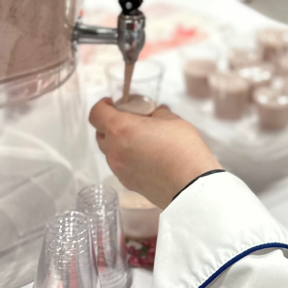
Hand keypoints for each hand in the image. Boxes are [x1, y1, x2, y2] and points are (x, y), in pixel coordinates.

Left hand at [89, 100, 220, 208]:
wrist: (190, 185)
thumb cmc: (183, 149)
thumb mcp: (172, 120)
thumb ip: (156, 113)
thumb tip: (154, 113)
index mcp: (121, 130)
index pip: (96, 114)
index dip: (102, 105)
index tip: (112, 103)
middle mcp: (114, 151)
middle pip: (100, 134)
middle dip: (111, 124)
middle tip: (130, 120)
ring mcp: (119, 170)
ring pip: (110, 152)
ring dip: (119, 143)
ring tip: (141, 140)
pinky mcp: (128, 184)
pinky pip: (120, 166)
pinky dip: (127, 158)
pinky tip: (146, 157)